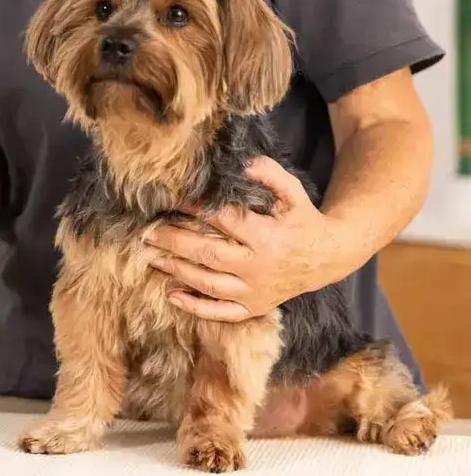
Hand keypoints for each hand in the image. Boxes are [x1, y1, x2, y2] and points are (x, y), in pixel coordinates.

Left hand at [143, 156, 350, 322]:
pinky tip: (171, 295)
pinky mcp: (254, 307)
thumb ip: (270, 175)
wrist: (329, 258)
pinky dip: (196, 307)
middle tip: (146, 232)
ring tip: (150, 256)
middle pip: (209, 254)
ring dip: (177, 270)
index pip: (225, 221)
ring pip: (209, 284)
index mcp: (268, 237)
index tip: (173, 201)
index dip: (197, 210)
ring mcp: (255, 291)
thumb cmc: (304, 221)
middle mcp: (259, 267)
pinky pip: (222, 313)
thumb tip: (242, 163)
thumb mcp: (294, 193)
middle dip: (174, 242)